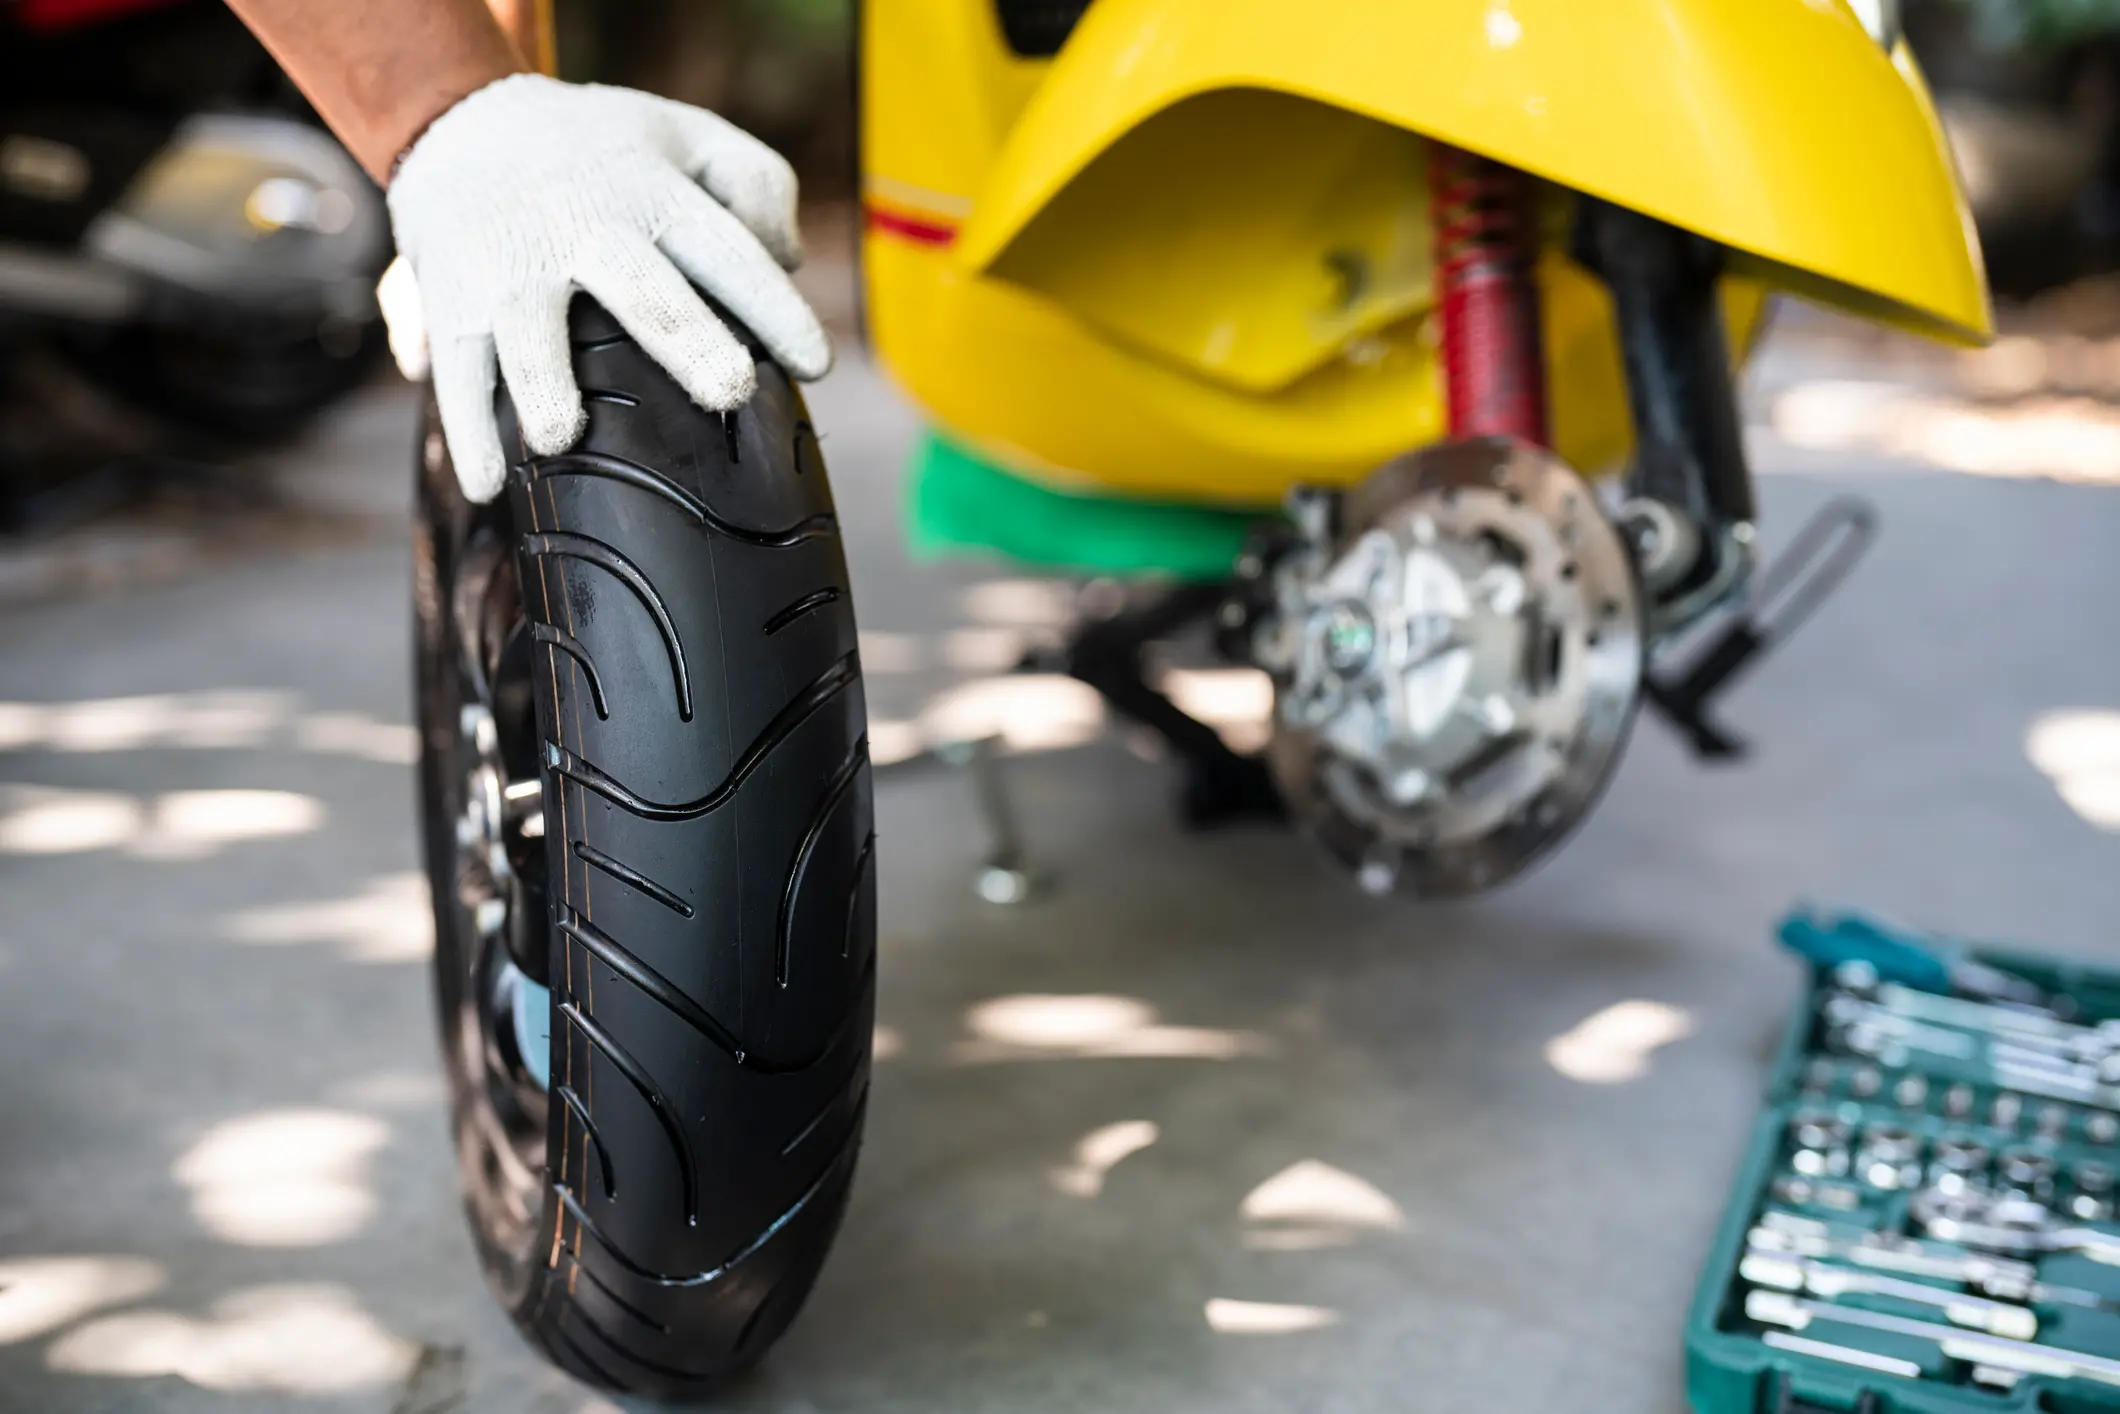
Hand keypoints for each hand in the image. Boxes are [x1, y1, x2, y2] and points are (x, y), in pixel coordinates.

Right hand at [382, 73, 831, 501]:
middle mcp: (586, 232)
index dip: (773, 306)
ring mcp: (514, 272)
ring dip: (542, 384)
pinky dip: (468, 430)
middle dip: (686, 341)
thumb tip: (790, 260)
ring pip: (530, 334)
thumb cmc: (602, 151)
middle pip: (643, 291)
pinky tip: (490, 484)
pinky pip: (459, 370)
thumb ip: (757, 184)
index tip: (815, 363)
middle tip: (729, 391)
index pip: (727, 252)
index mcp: (654, 196)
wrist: (462, 120)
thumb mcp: (687, 136)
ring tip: (560, 438)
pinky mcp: (455, 302)